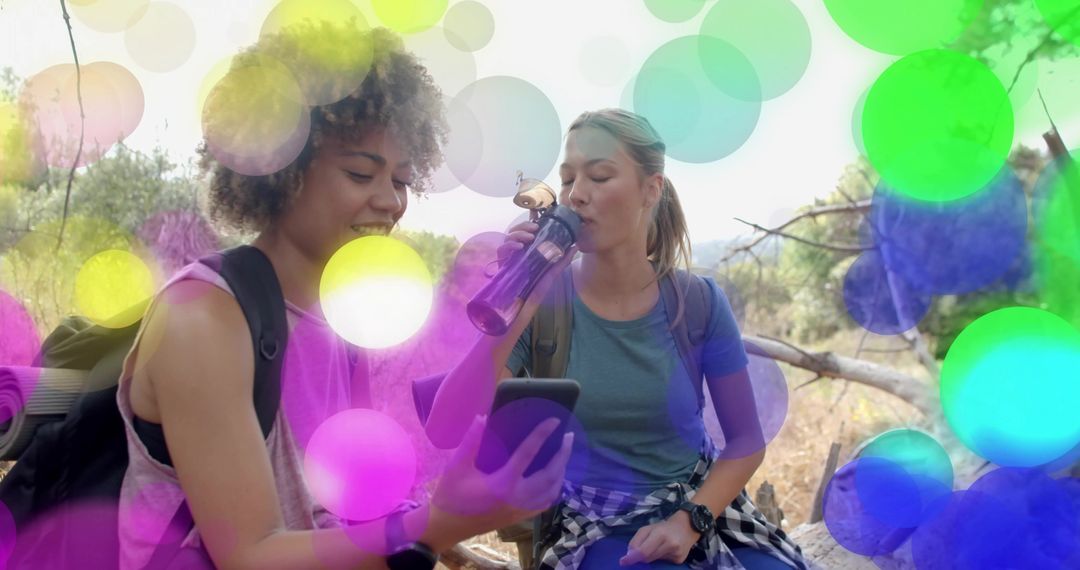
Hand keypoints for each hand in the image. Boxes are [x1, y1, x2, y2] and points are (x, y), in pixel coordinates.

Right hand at [431, 415, 573, 541]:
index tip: (554, 421)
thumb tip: (482, 417)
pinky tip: (553, 478)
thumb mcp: (456, 466)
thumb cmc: (449, 495)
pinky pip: (545, 503)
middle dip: (563, 454)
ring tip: (563, 454)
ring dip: (561, 471)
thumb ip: (470, 441)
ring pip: (552, 491)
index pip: (528, 454)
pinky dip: (554, 489)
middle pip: (550, 474)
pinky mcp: (519, 517)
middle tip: (568, 436)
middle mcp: (517, 498)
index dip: (542, 435)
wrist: (446, 526)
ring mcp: (520, 510)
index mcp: (502, 484)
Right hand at [498, 220, 578, 339]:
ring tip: (528, 237)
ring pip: (508, 239)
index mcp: (527, 254)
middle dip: (523, 227)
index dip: (529, 221)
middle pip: (516, 233)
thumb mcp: (550, 275)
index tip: (538, 215)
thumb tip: (574, 246)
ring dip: (517, 234)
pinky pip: (501, 251)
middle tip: (534, 229)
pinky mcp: (501, 267)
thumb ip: (560, 261)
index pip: (526, 233)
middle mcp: (516, 255)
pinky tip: (518, 248)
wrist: (520, 314)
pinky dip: (509, 246)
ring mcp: (508, 261)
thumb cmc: (534, 295)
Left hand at [619, 511, 700, 565]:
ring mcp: (676, 554)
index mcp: (660, 534)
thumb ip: (637, 540)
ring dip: (650, 556)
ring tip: (656, 546)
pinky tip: (665, 550)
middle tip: (642, 549)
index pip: (643, 551)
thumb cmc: (664, 527)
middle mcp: (670, 545)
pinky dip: (660, 558)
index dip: (632, 558)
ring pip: (654, 561)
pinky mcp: (680, 560)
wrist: (688, 526)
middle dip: (640, 556)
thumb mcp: (648, 528)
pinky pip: (663, 562)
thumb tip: (629, 555)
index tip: (623, 561)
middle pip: (647, 558)